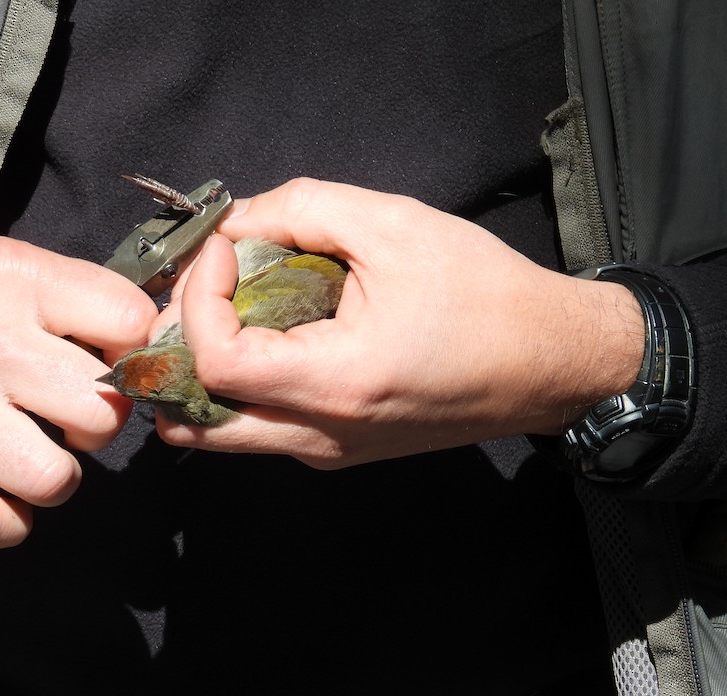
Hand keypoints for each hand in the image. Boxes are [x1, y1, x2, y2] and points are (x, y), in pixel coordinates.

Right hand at [0, 223, 155, 547]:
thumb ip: (63, 297)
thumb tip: (148, 340)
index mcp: (13, 279)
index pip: (129, 321)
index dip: (134, 355)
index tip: (108, 369)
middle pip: (104, 412)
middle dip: (96, 429)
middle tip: (62, 422)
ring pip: (55, 477)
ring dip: (52, 482)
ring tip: (26, 463)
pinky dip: (3, 525)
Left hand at [156, 178, 643, 466]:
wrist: (550, 363)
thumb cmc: (486, 296)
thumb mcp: (394, 225)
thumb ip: (302, 211)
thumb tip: (235, 224)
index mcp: (337, 384)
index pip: (217, 364)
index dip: (198, 301)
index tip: (223, 250)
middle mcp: (323, 437)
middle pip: (199, 420)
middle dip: (176, 354)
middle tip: (192, 294)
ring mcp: (329, 454)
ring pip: (224, 434)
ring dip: (202, 375)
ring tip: (219, 312)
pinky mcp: (339, 452)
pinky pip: (261, 430)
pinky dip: (238, 389)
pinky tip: (262, 336)